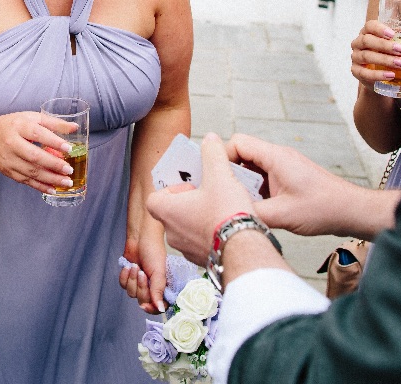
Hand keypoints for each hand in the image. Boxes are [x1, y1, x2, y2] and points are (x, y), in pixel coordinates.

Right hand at [0, 112, 76, 194]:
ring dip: (50, 179)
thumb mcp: (30, 118)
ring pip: (31, 172)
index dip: (54, 141)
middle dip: (53, 164)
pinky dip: (40, 187)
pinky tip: (54, 189)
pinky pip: (26, 181)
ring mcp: (9, 160)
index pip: (37, 134)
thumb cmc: (11, 125)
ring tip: (67, 182)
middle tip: (69, 169)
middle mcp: (12, 143)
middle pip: (34, 156)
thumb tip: (75, 128)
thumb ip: (53, 123)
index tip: (69, 148)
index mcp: (19, 126)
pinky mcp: (9, 172)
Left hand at [119, 222, 167, 313]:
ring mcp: (139, 283)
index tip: (146, 305)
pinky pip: (123, 285)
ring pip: (132, 294)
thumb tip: (160, 309)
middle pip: (143, 301)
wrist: (140, 237)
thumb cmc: (153, 251)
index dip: (152, 308)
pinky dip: (124, 276)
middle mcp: (151, 288)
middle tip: (142, 273)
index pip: (158, 306)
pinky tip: (128, 266)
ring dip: (132, 280)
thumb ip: (158, 291)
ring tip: (135, 266)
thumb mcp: (159, 272)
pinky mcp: (129, 278)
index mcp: (163, 287)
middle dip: (141, 287)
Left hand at [146, 134, 256, 265]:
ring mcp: (187, 250)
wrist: (245, 249)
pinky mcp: (204, 260)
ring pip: (187, 228)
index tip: (190, 185)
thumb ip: (212, 154)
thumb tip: (210, 139)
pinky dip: (211, 234)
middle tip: (209, 193)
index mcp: (168, 212)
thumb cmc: (227, 214)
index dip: (171, 189)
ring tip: (221, 208)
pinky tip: (228, 225)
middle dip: (189, 202)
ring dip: (200, 218)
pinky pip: (202, 242)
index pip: (155, 198)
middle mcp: (173, 234)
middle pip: (173, 212)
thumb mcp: (220, 175)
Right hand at [225, 135, 376, 237]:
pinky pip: (263, 177)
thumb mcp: (282, 215)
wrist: (351, 211)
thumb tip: (228, 215)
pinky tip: (256, 207)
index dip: (223, 158)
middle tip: (223, 192)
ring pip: (251, 167)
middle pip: (242, 153)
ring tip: (239, 202)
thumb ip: (252, 213)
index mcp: (275, 157)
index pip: (238, 143)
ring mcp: (283, 166)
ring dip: (243, 183)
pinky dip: (255, 189)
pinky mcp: (288, 177)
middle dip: (230, 172)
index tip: (217, 178)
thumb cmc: (324, 208)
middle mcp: (278, 157)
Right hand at [349, 19, 400, 83]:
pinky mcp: (356, 71)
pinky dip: (377, 75)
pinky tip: (390, 75)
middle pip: (367, 40)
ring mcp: (355, 57)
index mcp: (368, 33)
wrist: (380, 78)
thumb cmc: (389, 57)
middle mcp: (359, 43)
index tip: (393, 34)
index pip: (370, 26)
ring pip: (366, 56)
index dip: (379, 29)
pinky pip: (364, 73)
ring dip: (384, 60)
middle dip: (384, 45)